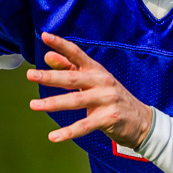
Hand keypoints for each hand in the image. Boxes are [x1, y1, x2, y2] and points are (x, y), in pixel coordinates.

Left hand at [27, 32, 152, 148]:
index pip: (77, 53)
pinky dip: (69, 132)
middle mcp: (102, 81)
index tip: (44, 36)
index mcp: (97, 70)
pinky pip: (85, 125)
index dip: (61, 44)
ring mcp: (107, 99)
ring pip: (76, 101)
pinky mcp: (109, 118)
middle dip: (51, 76)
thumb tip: (48, 57)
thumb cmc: (111, 98)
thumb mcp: (93, 81)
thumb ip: (70, 68)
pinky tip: (54, 136)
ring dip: (53, 103)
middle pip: (73, 78)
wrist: (141, 120)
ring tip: (34, 104)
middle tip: (31, 75)